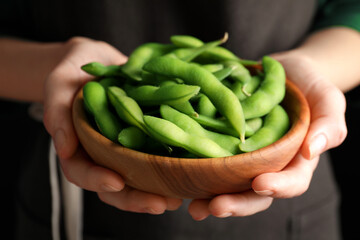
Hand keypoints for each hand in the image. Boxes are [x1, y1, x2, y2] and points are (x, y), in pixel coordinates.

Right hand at [43, 37, 181, 213]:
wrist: (99, 60)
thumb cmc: (74, 71)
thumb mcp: (59, 84)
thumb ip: (57, 112)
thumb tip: (64, 149)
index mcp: (79, 147)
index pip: (81, 171)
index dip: (96, 179)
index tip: (116, 181)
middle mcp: (104, 153)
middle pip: (115, 185)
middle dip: (136, 197)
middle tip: (159, 204)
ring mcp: (126, 147)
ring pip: (138, 177)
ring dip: (157, 190)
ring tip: (178, 197)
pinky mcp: (146, 137)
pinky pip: (156, 154)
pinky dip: (170, 165)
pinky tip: (188, 170)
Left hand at [188, 51, 346, 219]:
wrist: (281, 71)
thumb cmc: (309, 85)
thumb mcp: (327, 99)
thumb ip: (328, 124)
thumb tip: (311, 150)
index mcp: (294, 160)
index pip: (291, 182)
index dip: (277, 187)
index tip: (260, 184)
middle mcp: (267, 164)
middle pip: (254, 193)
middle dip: (236, 202)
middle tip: (215, 207)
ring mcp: (243, 155)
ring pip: (229, 183)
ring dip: (211, 196)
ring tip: (195, 206)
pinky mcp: (223, 142)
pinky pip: (211, 158)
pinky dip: (195, 170)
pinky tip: (179, 176)